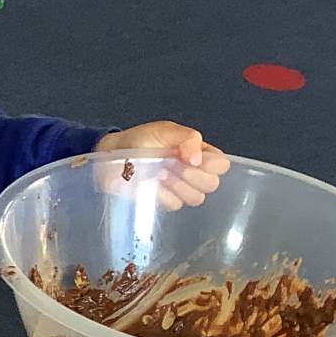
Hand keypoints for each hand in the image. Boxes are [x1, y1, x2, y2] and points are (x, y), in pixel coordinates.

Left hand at [95, 122, 229, 209]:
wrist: (114, 155)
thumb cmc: (141, 140)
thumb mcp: (165, 131)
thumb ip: (187, 138)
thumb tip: (197, 158)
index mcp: (199, 152)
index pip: (221, 165)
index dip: (209, 164)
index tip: (188, 158)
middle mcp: (194, 172)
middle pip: (211, 184)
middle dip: (190, 175)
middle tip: (170, 165)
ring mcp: (180, 189)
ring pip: (196, 198)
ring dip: (176, 185)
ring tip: (158, 173)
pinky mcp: (165, 201)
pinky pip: (174, 205)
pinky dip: (162, 195)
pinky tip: (151, 184)